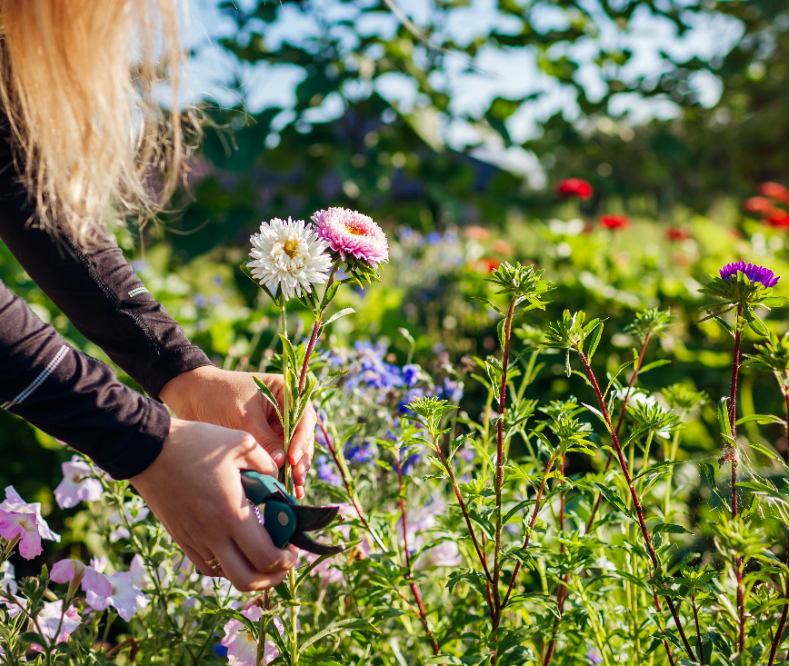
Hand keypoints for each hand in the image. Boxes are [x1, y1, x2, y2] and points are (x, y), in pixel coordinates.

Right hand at [131, 419, 297, 590]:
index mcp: (231, 512)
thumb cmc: (197, 442)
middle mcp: (212, 533)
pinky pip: (206, 565)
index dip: (285, 561)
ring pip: (225, 575)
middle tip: (281, 563)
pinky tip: (235, 548)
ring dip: (248, 571)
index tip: (293, 550)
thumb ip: (267, 466)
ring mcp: (193, 539)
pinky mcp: (180, 537)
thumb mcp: (242, 443)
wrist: (148, 448)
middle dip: (270, 579)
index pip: (265, 557)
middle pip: (246, 580)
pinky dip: (226, 565)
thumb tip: (277, 487)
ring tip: (260, 554)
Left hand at [159, 366, 315, 498]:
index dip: (301, 439)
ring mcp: (277, 425)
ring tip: (295, 488)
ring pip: (294, 449)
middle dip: (301, 458)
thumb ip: (265, 441)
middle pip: (303, 436)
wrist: (189, 396)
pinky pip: (280, 456)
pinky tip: (288, 486)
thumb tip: (282, 464)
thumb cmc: (217, 397)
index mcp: (285, 392)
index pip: (303, 417)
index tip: (293, 458)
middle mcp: (285, 409)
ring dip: (296, 468)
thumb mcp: (243, 419)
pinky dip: (283, 470)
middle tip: (297, 479)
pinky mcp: (266, 440)